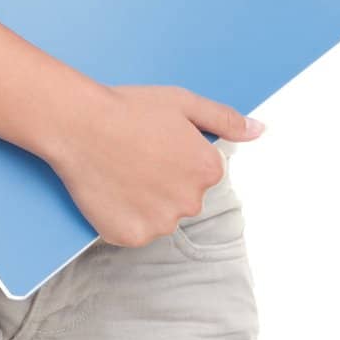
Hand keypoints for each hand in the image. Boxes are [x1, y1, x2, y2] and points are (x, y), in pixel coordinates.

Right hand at [48, 82, 264, 248]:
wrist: (79, 123)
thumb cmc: (129, 108)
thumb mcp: (183, 102)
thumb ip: (225, 120)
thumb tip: (260, 131)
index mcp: (208, 170)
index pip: (201, 173)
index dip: (176, 156)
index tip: (153, 142)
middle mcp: (191, 202)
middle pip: (182, 198)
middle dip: (162, 181)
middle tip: (133, 155)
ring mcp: (160, 223)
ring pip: (159, 217)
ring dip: (144, 201)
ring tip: (119, 170)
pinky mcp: (131, 237)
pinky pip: (133, 231)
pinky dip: (123, 217)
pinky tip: (110, 190)